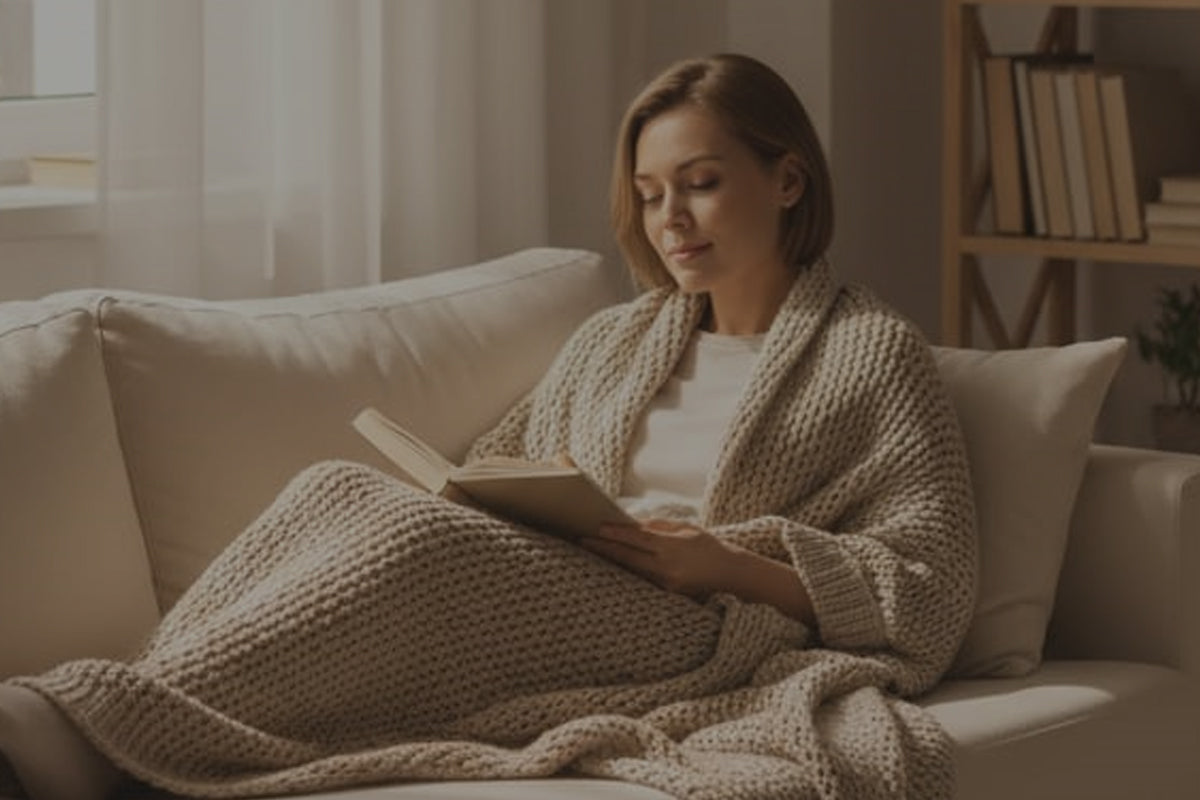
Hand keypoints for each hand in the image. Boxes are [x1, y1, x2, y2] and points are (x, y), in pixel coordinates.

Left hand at [579, 518, 736, 597]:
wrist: (731, 573)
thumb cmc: (708, 545)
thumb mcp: (687, 528)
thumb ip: (659, 527)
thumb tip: (633, 525)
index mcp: (674, 547)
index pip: (640, 539)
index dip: (618, 533)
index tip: (599, 528)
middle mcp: (668, 567)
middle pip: (629, 557)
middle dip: (605, 548)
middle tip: (583, 540)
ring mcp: (667, 583)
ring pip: (632, 569)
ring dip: (612, 560)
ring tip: (592, 550)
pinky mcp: (667, 593)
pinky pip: (642, 578)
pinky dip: (627, 569)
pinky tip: (613, 563)